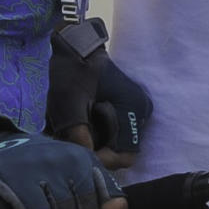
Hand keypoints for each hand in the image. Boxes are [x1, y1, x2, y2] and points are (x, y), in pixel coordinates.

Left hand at [46, 21, 152, 170]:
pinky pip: (113, 131)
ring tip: (73, 136)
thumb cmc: (72, 71)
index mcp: (132, 108)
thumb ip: (78, 137)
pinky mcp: (123, 105)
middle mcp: (138, 110)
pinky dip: (97, 134)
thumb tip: (83, 162)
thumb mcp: (69, 106)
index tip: (80, 157)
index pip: (125, 155)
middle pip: (120, 150)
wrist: (73, 45)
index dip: (102, 161)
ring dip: (96, 145)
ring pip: (116, 142)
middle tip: (74, 148)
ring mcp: (132, 107)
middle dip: (97, 154)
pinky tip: (79, 127)